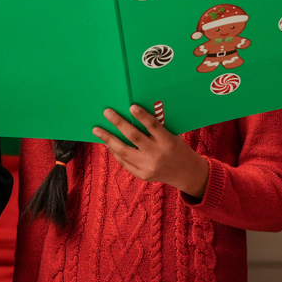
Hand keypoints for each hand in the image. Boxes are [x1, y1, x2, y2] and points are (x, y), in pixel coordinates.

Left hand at [93, 106, 209, 198]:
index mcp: (168, 142)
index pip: (153, 127)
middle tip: (107, 112)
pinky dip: (114, 151)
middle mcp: (157, 155)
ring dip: (108, 139)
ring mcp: (148, 167)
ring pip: (124, 151)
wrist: (184, 172)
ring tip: (97, 129)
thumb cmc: (176, 147)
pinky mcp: (142, 175)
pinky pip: (124, 162)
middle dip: (118, 124)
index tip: (131, 107)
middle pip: (134, 137)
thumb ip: (157, 127)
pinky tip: (107, 142)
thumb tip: (134, 112)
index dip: (142, 117)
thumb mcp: (172, 135)